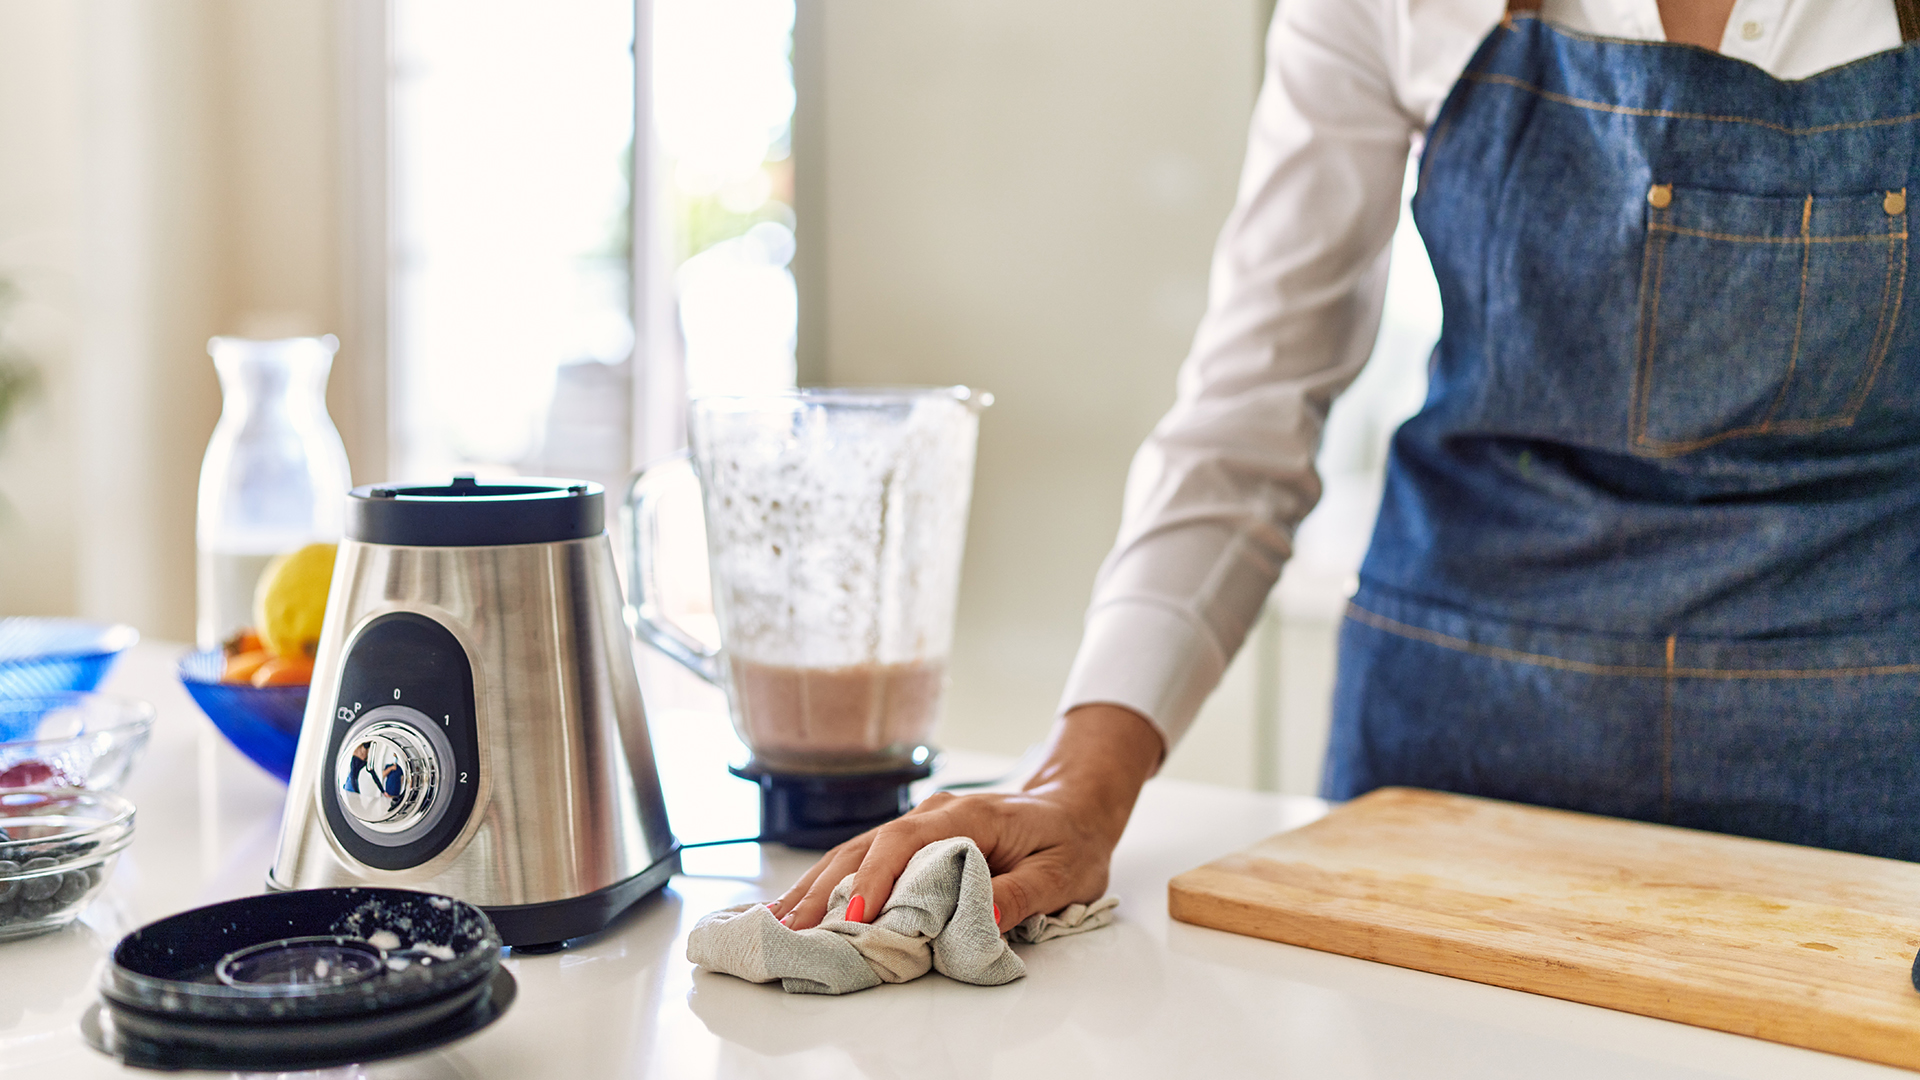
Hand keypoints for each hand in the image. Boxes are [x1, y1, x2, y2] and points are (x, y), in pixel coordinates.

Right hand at [768, 703, 1163, 931]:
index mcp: (967, 815)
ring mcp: (920, 824)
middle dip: (825, 889)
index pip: (906, 843)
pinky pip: (865, 858)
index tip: (855, 919)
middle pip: (866, 847)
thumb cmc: (1071, 841)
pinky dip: (831, 881)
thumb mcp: (1062, 873)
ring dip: (817, 886)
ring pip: (856, 851)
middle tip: (789, 929)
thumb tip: (977, 916)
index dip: (877, 881)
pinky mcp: (914, 841)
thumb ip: (1020, 893)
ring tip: (778, 920)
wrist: (1076, 805)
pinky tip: (803, 903)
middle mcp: (933, 814)